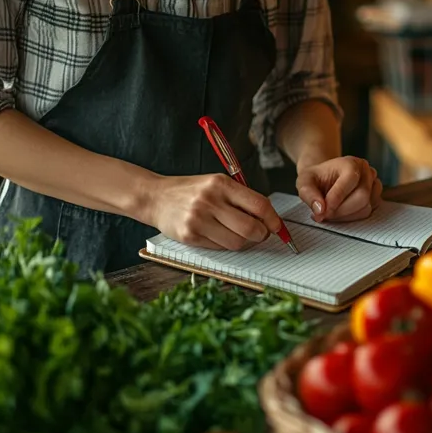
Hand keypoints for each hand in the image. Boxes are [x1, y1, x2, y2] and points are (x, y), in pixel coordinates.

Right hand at [144, 174, 283, 249]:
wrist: (155, 197)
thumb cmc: (191, 191)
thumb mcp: (216, 184)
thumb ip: (240, 198)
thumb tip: (269, 219)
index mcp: (221, 184)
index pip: (259, 205)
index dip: (273, 220)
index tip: (276, 226)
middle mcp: (210, 200)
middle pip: (251, 228)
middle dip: (261, 235)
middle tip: (259, 234)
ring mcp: (199, 219)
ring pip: (237, 243)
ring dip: (243, 242)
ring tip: (237, 234)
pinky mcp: (190, 235)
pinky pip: (220, 248)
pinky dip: (225, 245)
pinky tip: (218, 235)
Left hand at [296, 156, 381, 221]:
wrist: (325, 179)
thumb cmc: (316, 178)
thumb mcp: (304, 182)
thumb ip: (308, 194)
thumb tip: (320, 210)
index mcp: (351, 162)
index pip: (350, 181)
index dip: (336, 199)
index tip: (322, 212)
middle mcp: (366, 171)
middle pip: (361, 197)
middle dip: (341, 211)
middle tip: (324, 214)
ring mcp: (374, 184)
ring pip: (365, 207)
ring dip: (346, 215)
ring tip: (330, 212)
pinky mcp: (375, 197)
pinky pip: (367, 212)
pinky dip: (352, 217)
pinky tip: (340, 212)